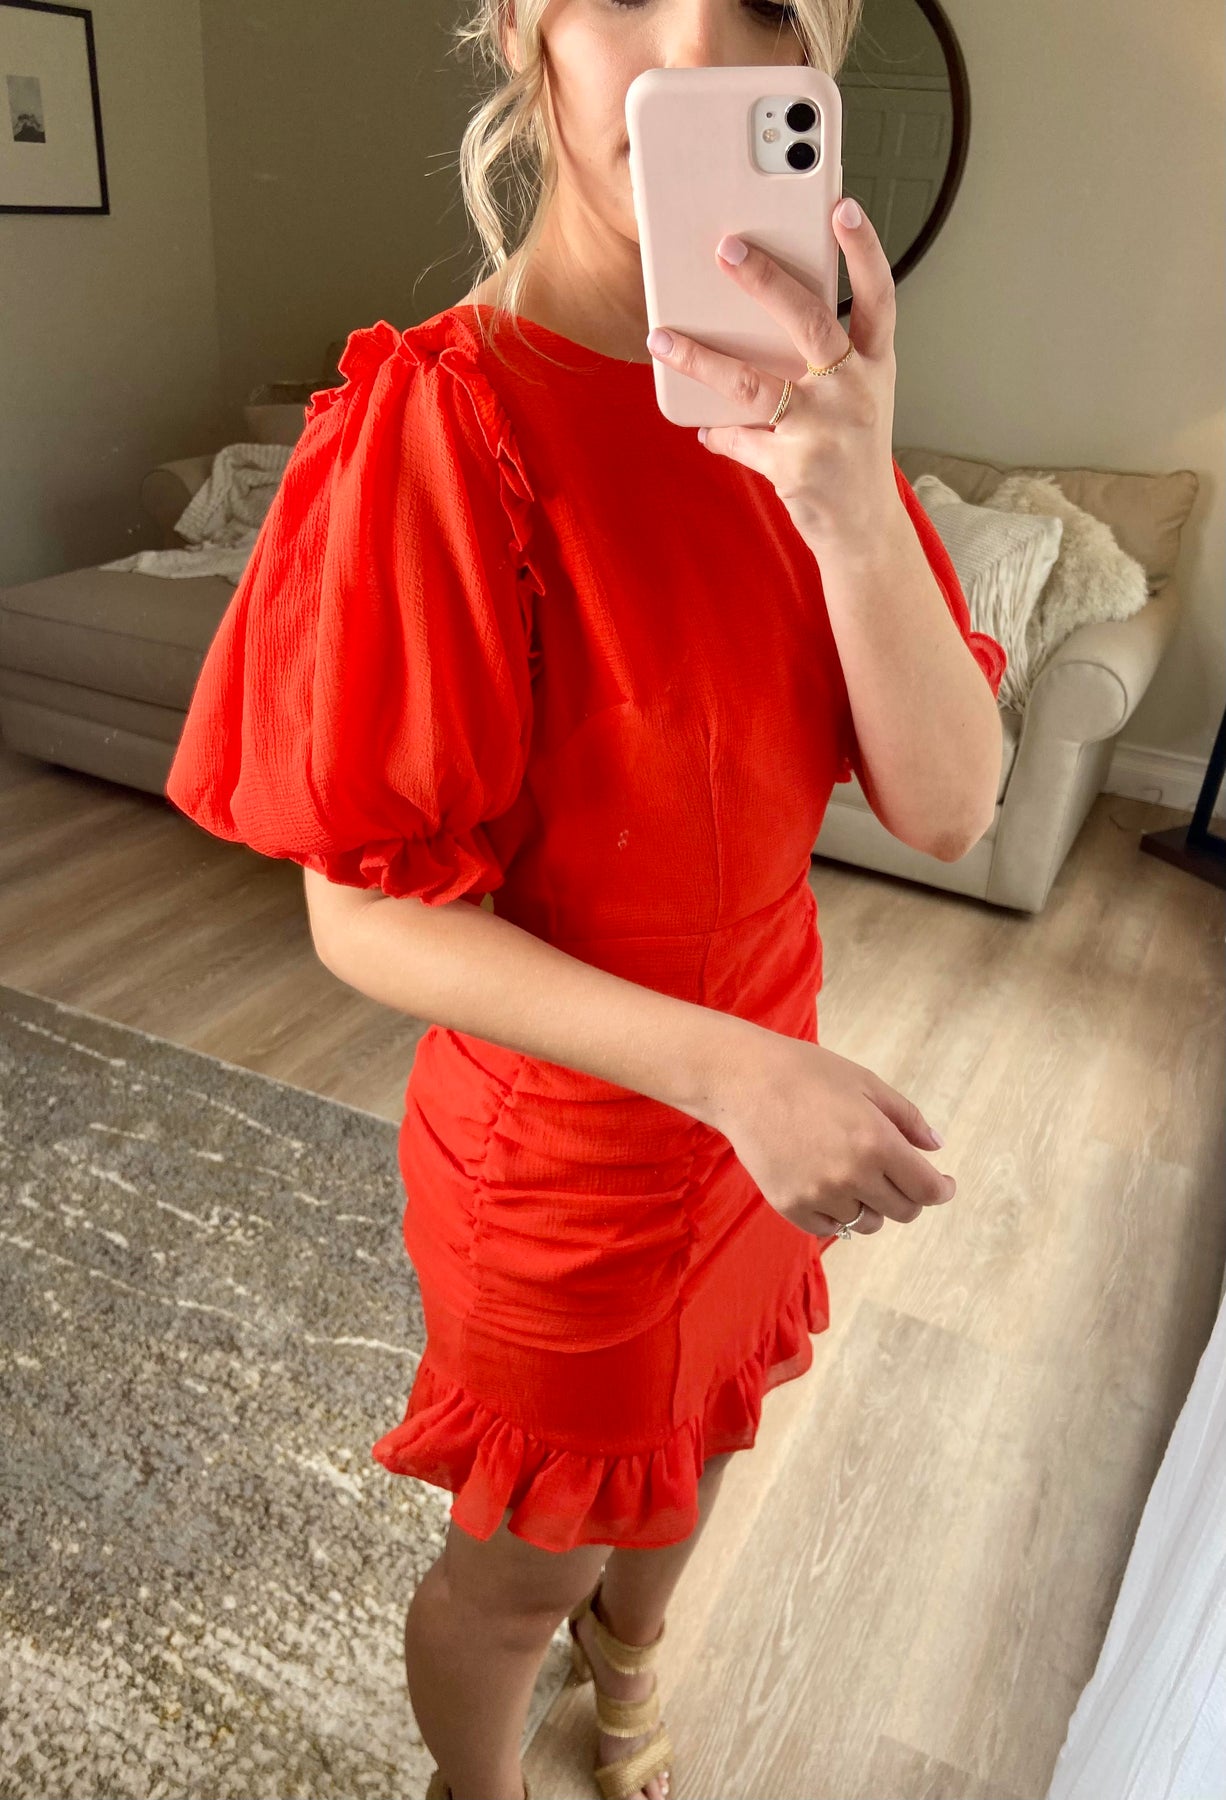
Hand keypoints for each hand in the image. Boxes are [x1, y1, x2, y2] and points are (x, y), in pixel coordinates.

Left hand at [644, 199, 900, 558]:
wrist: (863, 527)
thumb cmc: (851, 449)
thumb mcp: (854, 397)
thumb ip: (818, 359)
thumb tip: (747, 319)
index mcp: (874, 364)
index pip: (877, 296)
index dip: (863, 250)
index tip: (842, 206)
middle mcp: (855, 392)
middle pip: (809, 322)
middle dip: (765, 281)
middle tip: (726, 248)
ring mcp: (825, 431)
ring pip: (752, 384)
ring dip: (701, 360)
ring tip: (662, 340)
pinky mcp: (794, 469)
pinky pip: (738, 438)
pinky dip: (718, 432)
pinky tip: (705, 427)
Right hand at [706, 1027, 955, 1239]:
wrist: (744, 1081)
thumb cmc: (807, 1073)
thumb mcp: (866, 1083)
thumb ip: (907, 1118)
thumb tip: (936, 1146)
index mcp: (877, 1144)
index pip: (926, 1190)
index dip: (941, 1190)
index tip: (944, 1185)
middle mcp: (852, 1176)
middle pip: (902, 1211)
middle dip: (909, 1196)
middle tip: (898, 1177)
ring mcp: (819, 1195)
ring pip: (866, 1223)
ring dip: (872, 1206)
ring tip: (857, 1178)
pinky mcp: (791, 1206)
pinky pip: (830, 1227)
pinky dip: (837, 1213)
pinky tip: (830, 1187)